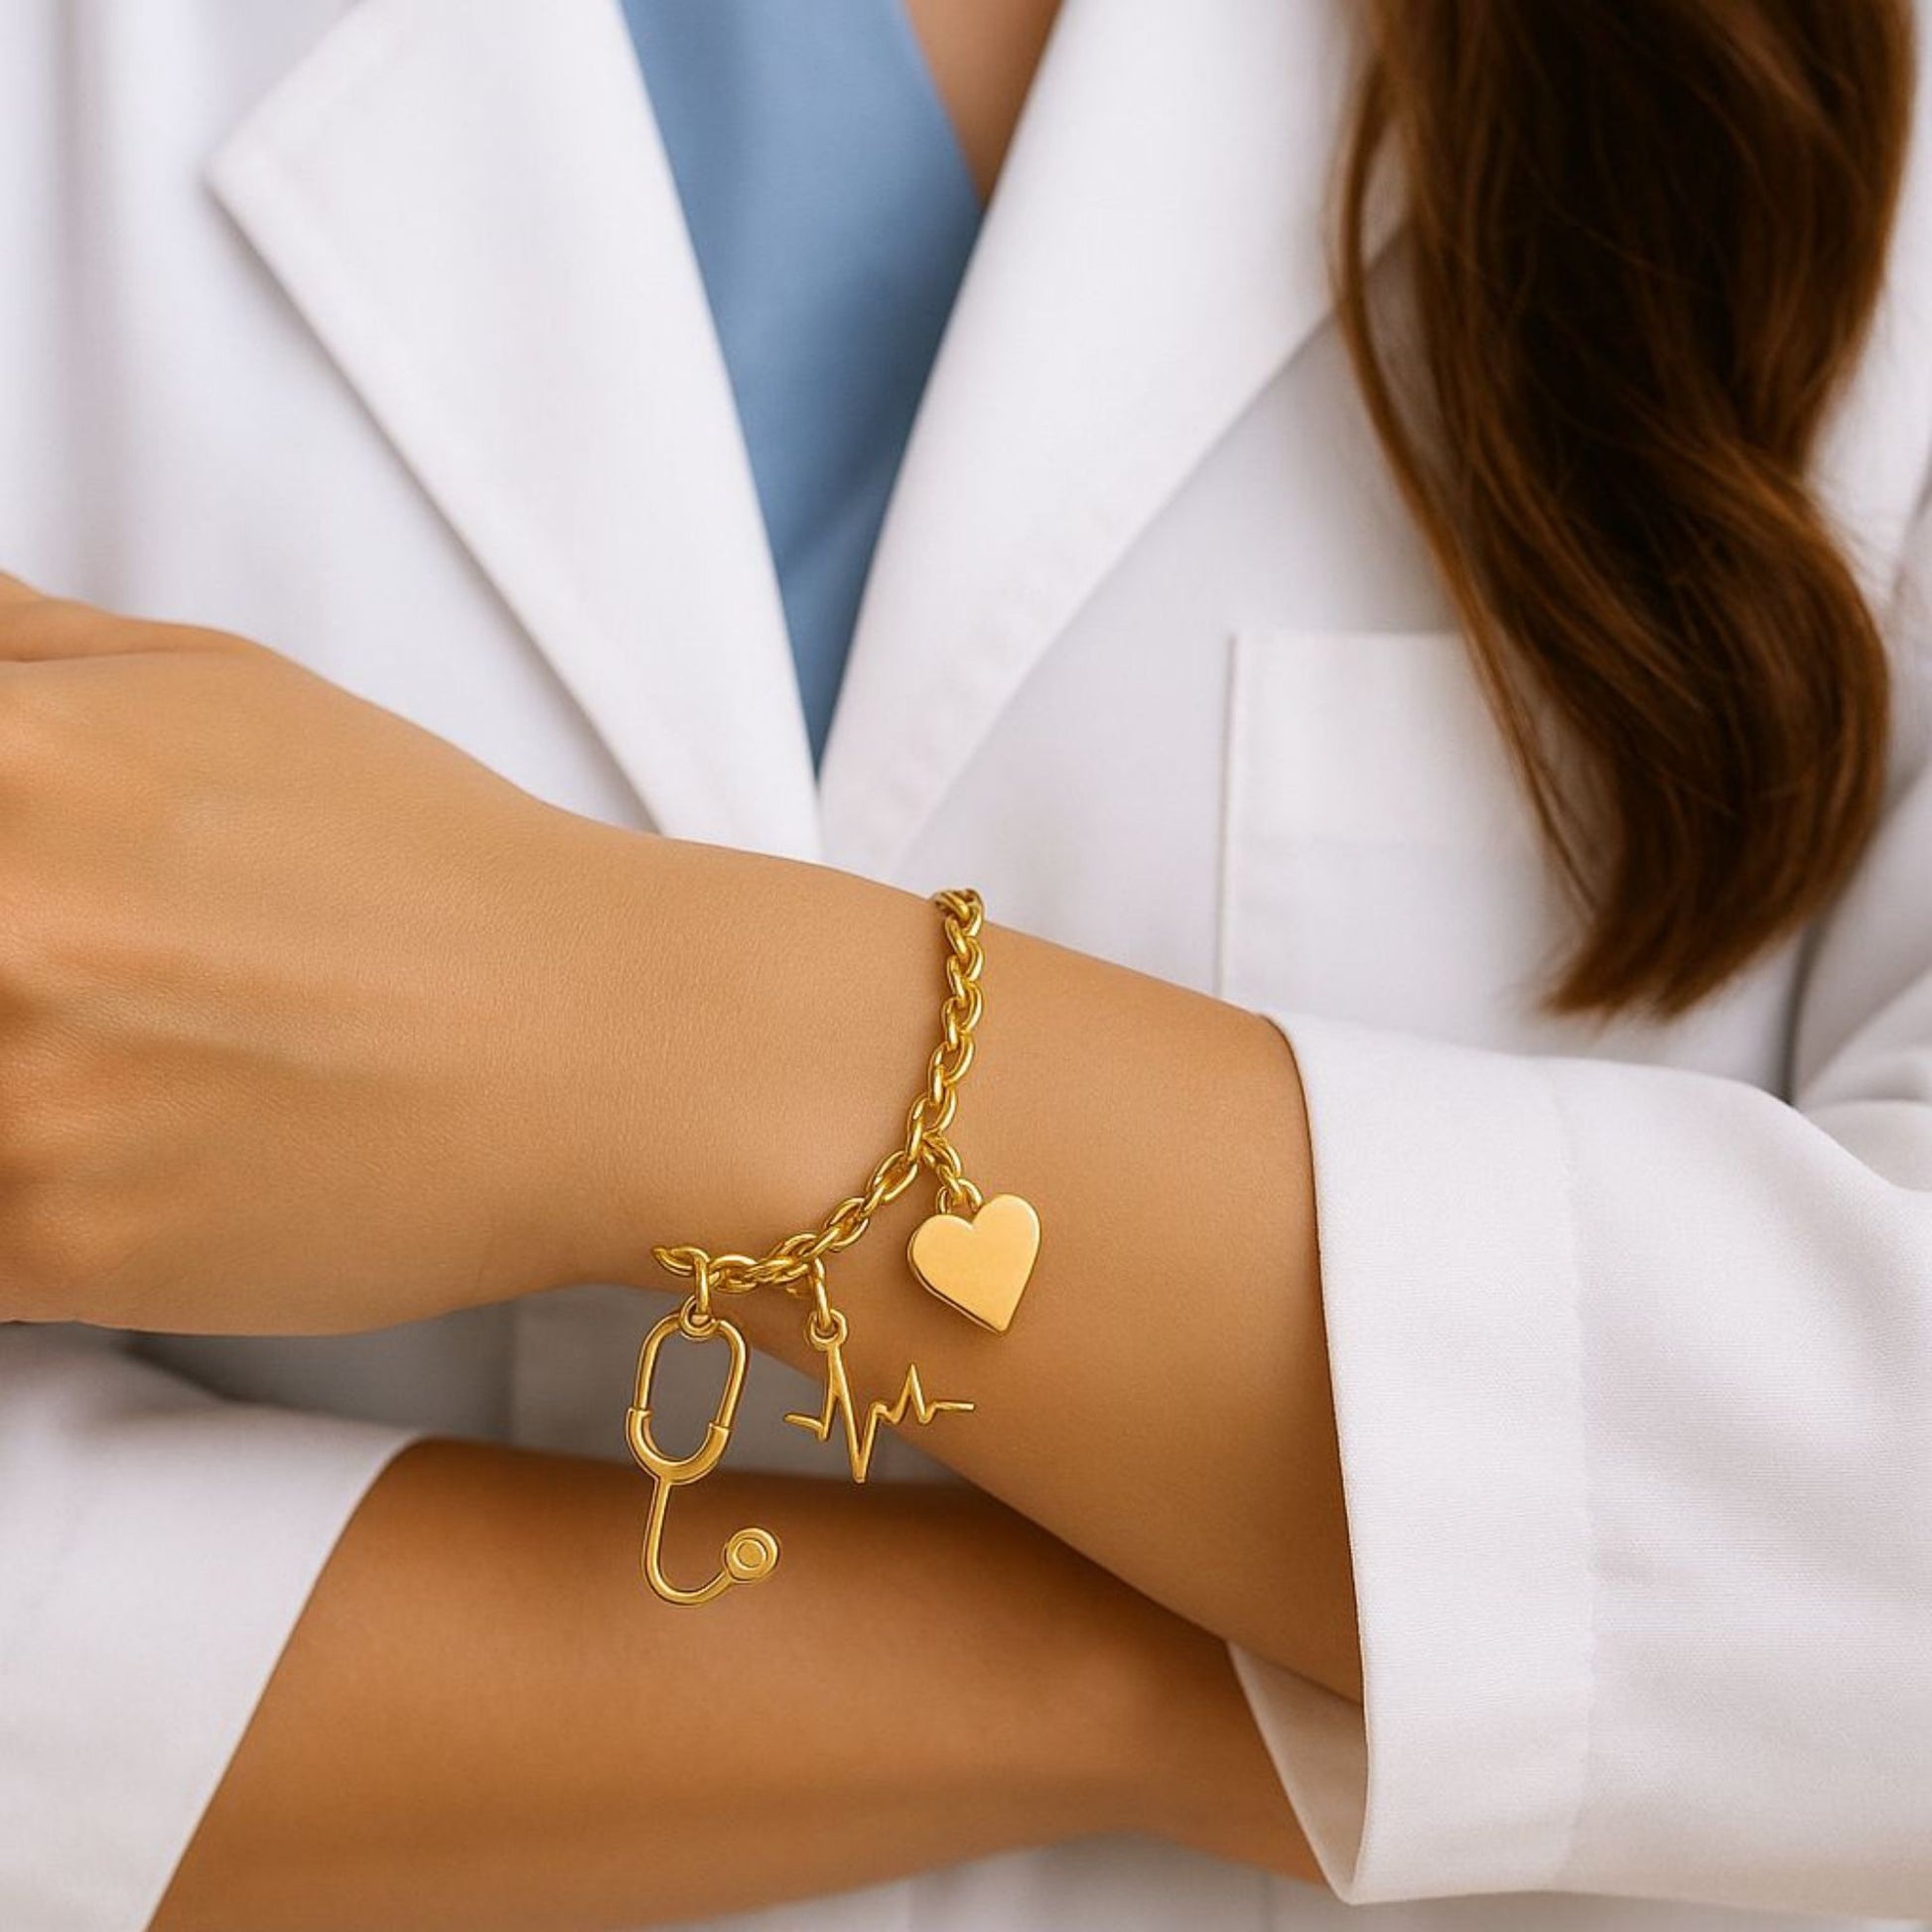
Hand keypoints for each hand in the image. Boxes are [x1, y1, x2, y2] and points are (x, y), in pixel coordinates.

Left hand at [0, 576, 630, 1332]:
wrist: (598, 1048)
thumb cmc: (426, 868)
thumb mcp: (210, 685)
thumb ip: (11, 648)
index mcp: (4, 754)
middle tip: (56, 982)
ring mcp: (11, 1099)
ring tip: (92, 1058)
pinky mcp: (49, 1253)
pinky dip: (8, 1189)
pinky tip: (100, 1143)